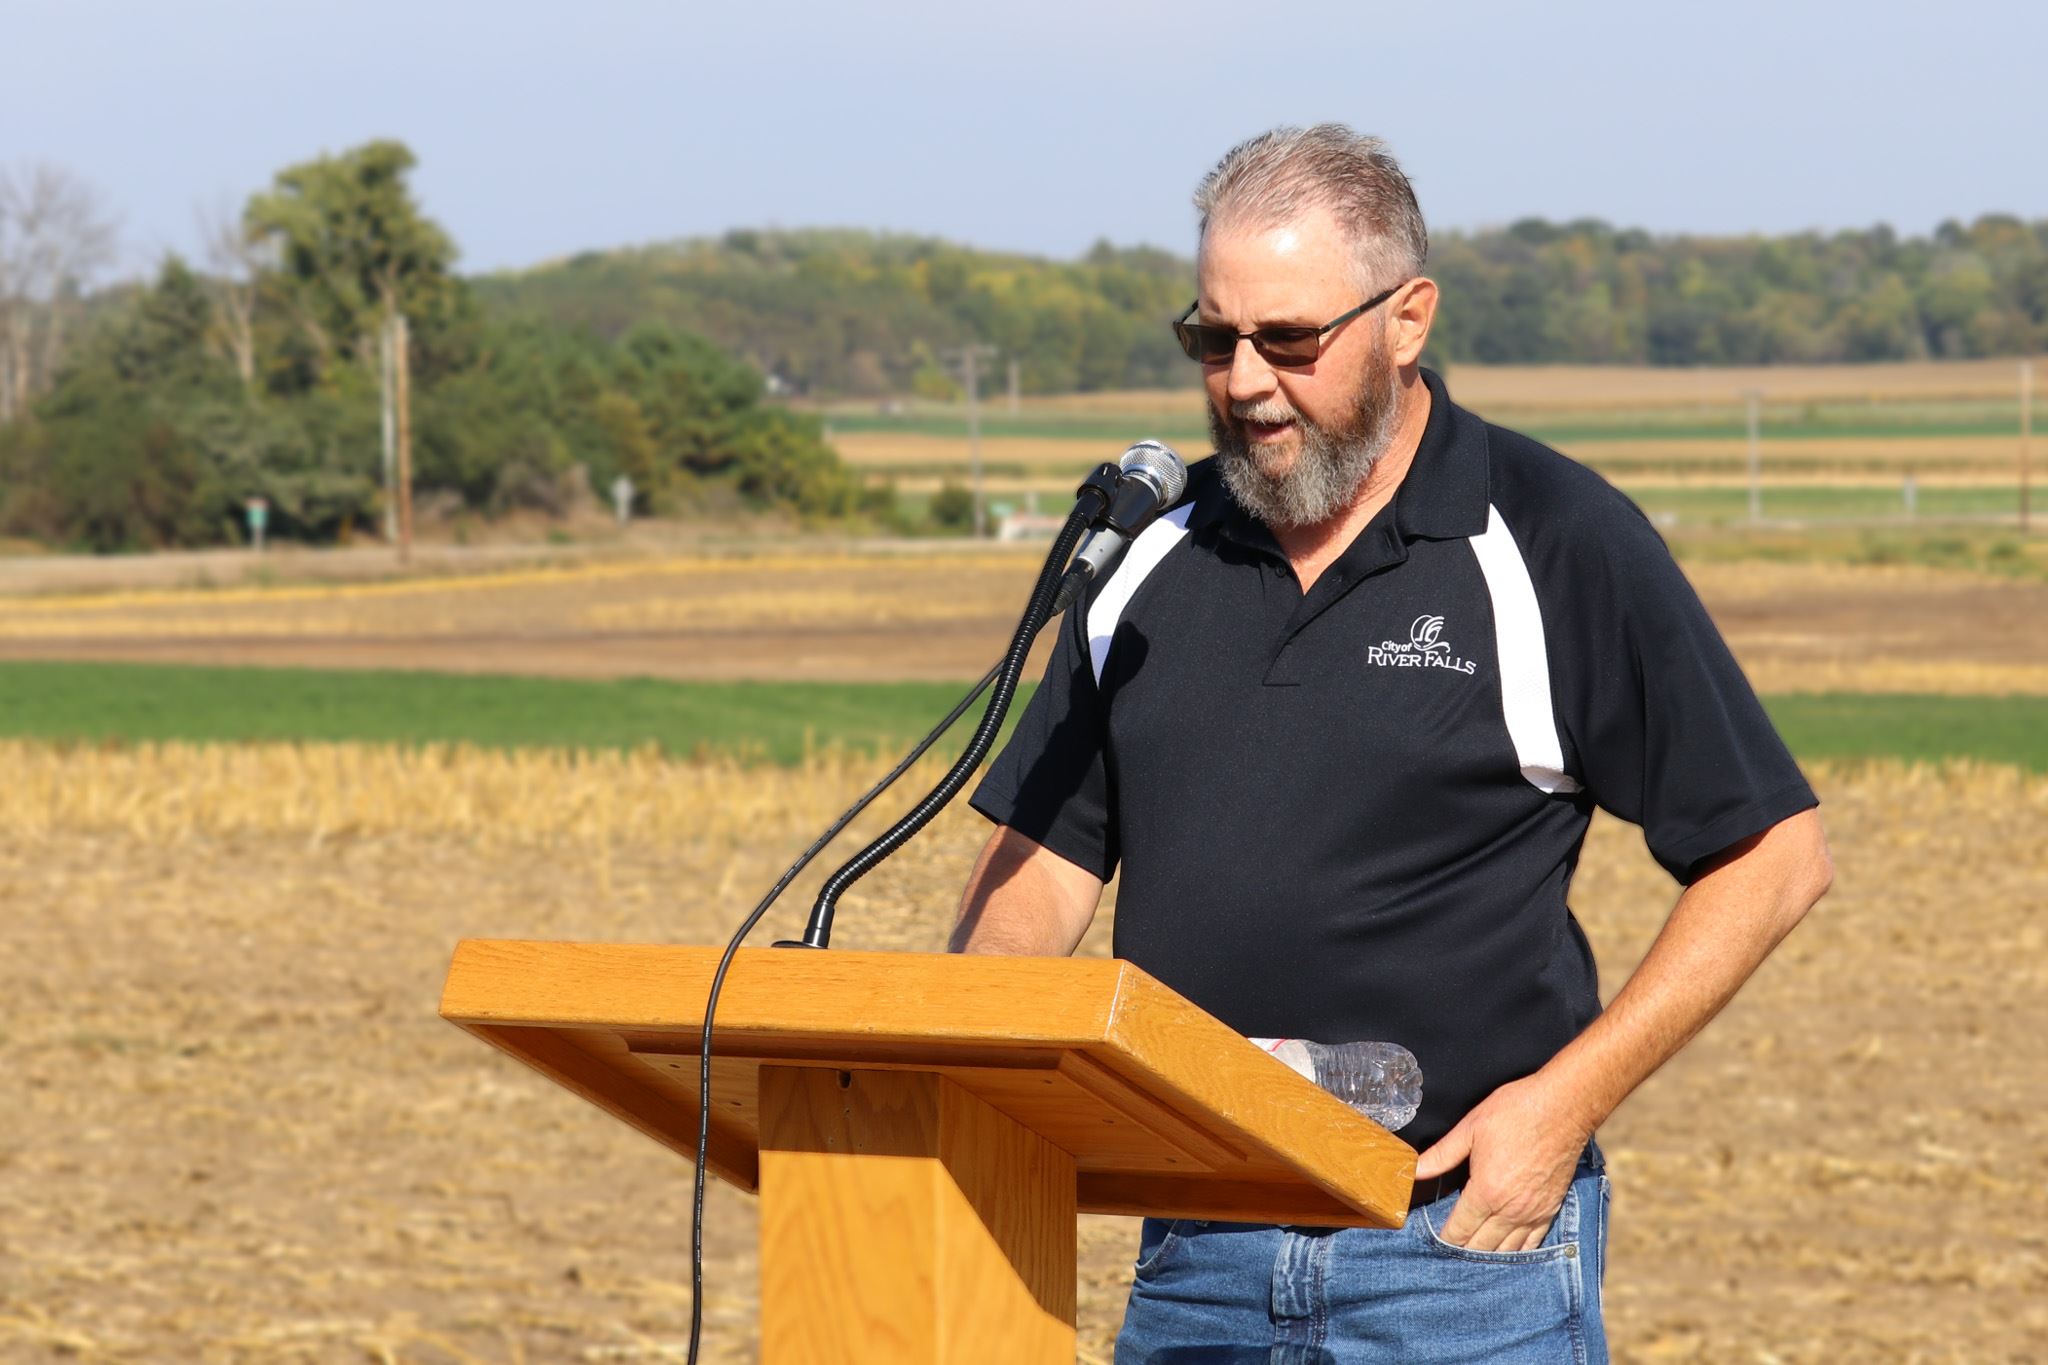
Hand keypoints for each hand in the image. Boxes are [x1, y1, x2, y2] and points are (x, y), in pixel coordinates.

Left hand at [1412, 1073, 1590, 1251]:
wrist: (1564, 1108)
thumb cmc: (1516, 1112)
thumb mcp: (1470, 1128)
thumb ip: (1441, 1154)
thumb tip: (1414, 1170)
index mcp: (1486, 1192)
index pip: (1460, 1231)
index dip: (1444, 1239)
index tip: (1432, 1241)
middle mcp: (1510, 1210)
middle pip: (1480, 1248)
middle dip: (1462, 1251)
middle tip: (1447, 1252)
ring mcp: (1533, 1214)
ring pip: (1506, 1252)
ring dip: (1487, 1256)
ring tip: (1471, 1257)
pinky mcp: (1550, 1210)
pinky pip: (1533, 1244)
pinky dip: (1516, 1253)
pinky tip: (1506, 1253)